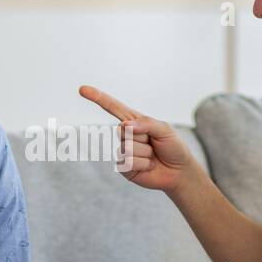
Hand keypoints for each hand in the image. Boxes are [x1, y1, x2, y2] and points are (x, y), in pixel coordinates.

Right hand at [78, 85, 202, 193]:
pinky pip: (129, 162)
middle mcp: (126, 135)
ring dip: (146, 153)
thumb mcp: (165, 129)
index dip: (98, 98)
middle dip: (143, 137)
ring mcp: (124, 151)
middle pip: (123, 130)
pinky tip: (149, 166)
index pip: (113, 107)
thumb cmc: (173, 147)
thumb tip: (125, 126)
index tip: (82, 89)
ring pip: (128, 147)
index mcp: (134, 122)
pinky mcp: (124, 167)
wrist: (179, 171)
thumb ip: (147, 123)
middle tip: (154, 144)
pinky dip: (144, 164)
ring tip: (153, 156)